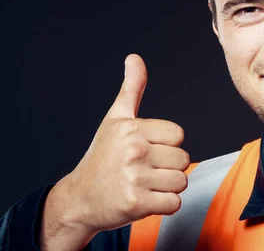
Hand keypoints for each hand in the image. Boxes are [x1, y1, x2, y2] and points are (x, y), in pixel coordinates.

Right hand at [50, 54, 189, 236]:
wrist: (79, 199)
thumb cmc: (102, 157)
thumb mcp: (115, 119)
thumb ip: (132, 89)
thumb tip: (134, 58)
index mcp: (132, 129)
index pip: (179, 135)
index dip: (167, 144)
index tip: (147, 149)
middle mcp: (134, 151)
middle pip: (183, 159)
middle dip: (168, 167)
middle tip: (145, 170)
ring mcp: (135, 179)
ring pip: (181, 182)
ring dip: (167, 187)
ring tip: (145, 185)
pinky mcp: (136, 204)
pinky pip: (174, 203)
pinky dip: (164, 205)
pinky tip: (145, 200)